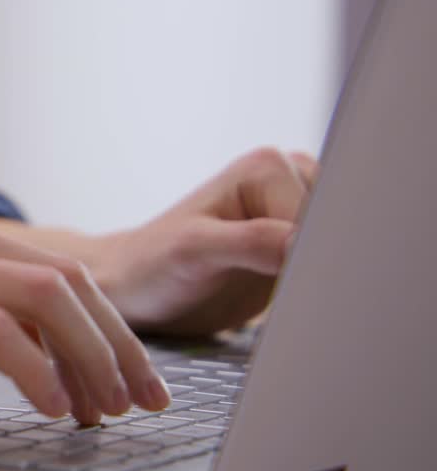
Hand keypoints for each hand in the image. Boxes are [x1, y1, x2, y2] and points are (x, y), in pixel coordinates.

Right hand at [0, 203, 170, 422]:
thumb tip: (1, 340)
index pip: (52, 267)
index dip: (105, 323)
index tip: (127, 374)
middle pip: (67, 277)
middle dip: (118, 343)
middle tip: (142, 398)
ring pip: (44, 297)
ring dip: (92, 358)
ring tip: (106, 411)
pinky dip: (37, 370)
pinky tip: (51, 408)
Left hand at [91, 148, 317, 335]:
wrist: (132, 288)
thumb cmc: (150, 266)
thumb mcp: (194, 252)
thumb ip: (251, 243)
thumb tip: (304, 245)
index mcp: (268, 166)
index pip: (323, 219)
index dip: (314, 259)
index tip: (287, 286)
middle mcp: (289, 180)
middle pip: (337, 233)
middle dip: (317, 270)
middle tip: (276, 295)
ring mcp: (296, 213)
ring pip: (338, 252)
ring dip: (319, 281)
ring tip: (273, 298)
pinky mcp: (298, 247)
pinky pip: (329, 268)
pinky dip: (318, 290)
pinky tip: (283, 303)